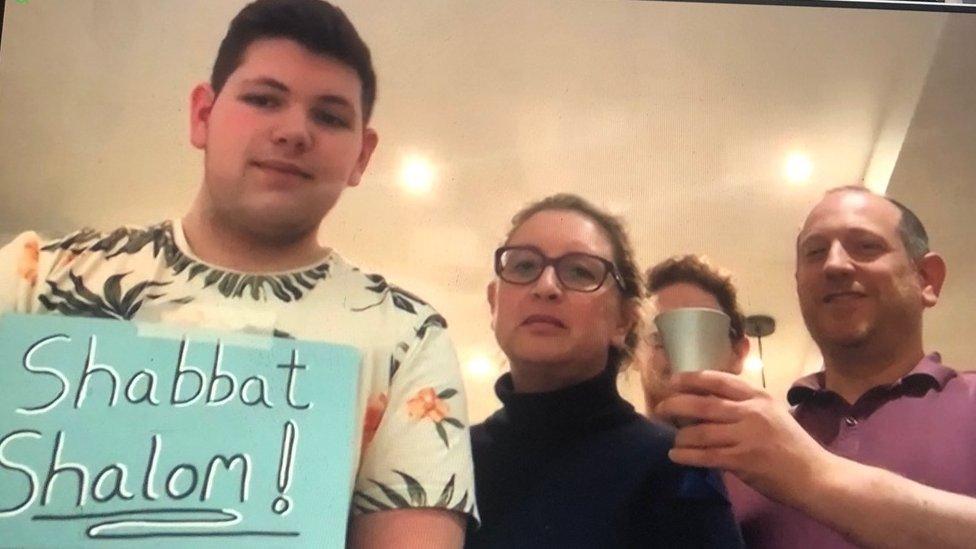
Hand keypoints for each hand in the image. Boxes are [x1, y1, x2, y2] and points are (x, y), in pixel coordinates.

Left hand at [655, 370, 837, 506]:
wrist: (815, 476)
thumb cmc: (792, 445)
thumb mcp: (773, 413)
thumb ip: (745, 405)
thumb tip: (708, 401)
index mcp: (759, 397)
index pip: (719, 380)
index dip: (692, 378)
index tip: (672, 380)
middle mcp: (751, 412)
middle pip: (702, 403)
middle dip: (675, 404)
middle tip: (660, 407)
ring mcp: (746, 436)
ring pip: (699, 431)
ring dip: (680, 436)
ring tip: (673, 439)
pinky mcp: (742, 461)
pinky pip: (705, 456)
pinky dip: (686, 456)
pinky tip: (675, 456)